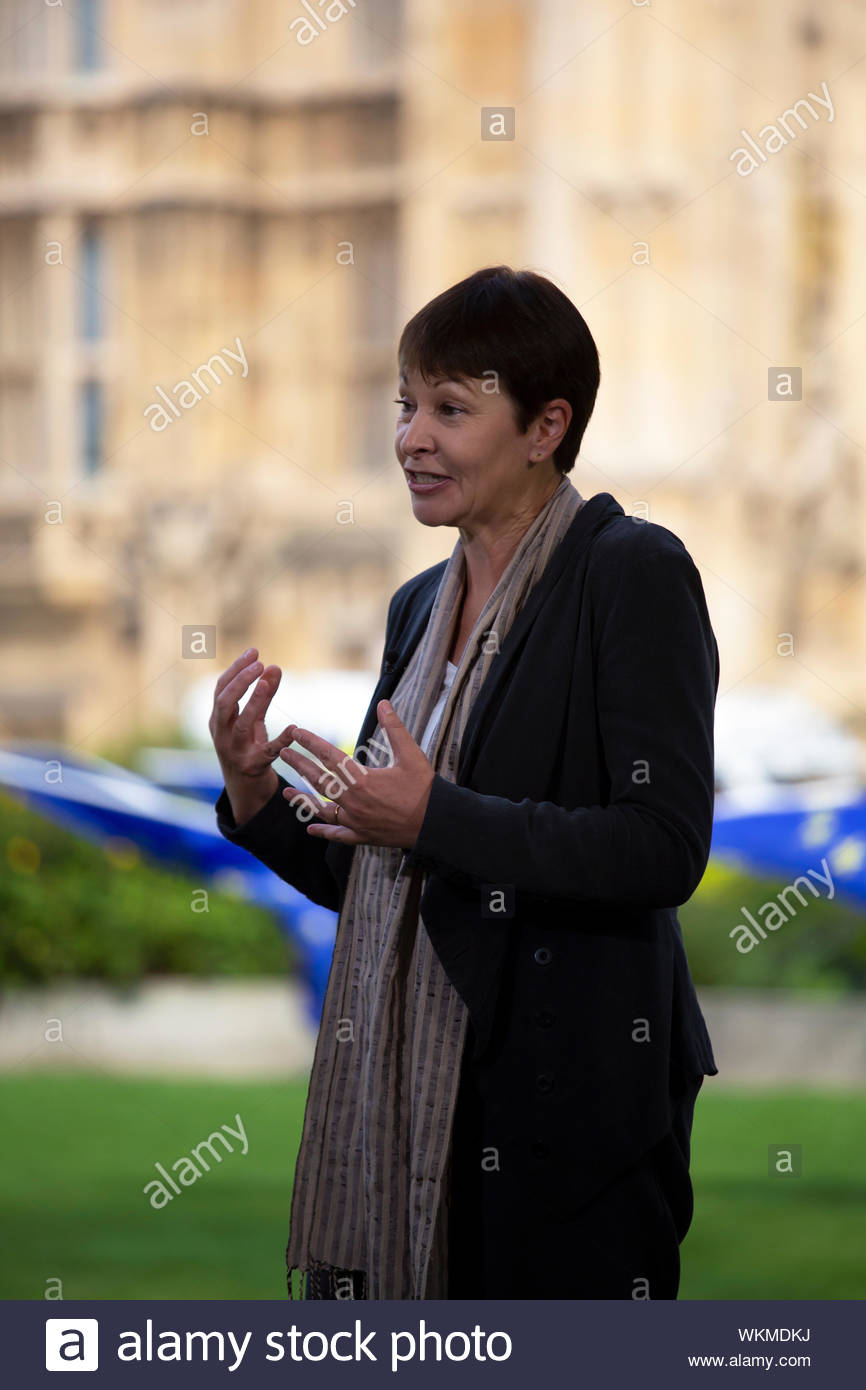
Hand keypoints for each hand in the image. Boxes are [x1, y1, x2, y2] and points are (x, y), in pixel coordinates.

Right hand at [209, 647, 295, 824]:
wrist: (244, 787)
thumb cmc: (246, 745)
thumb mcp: (253, 718)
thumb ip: (264, 694)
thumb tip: (274, 666)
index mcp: (218, 719)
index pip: (221, 688)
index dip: (235, 669)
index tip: (254, 652)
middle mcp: (222, 734)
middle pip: (224, 703)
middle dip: (240, 682)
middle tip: (258, 663)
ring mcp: (236, 751)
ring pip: (241, 725)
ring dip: (253, 702)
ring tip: (266, 683)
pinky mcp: (254, 766)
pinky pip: (268, 752)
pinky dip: (281, 740)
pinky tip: (293, 728)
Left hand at [278, 700, 434, 849]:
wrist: (436, 824)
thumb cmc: (425, 788)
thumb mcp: (411, 755)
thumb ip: (395, 729)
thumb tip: (384, 703)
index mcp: (362, 780)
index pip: (329, 756)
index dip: (310, 742)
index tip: (296, 732)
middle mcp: (353, 802)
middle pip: (318, 780)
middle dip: (299, 765)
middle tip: (282, 753)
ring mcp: (355, 821)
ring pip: (321, 809)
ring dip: (302, 799)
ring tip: (285, 791)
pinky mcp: (362, 836)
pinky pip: (337, 834)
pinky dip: (323, 832)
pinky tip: (311, 829)